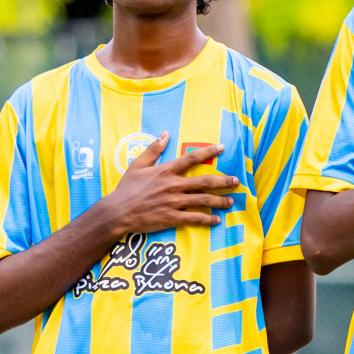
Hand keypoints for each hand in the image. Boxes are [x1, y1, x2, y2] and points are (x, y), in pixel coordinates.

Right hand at [97, 132, 236, 236]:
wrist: (116, 212)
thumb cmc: (126, 189)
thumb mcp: (137, 165)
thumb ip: (153, 150)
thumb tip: (164, 134)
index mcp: (166, 171)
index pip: (191, 158)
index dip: (208, 151)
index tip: (223, 147)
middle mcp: (173, 185)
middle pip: (204, 181)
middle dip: (223, 181)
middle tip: (237, 181)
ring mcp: (174, 202)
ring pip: (203, 200)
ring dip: (220, 201)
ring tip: (231, 201)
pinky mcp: (172, 217)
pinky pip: (195, 218)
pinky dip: (208, 219)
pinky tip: (217, 220)